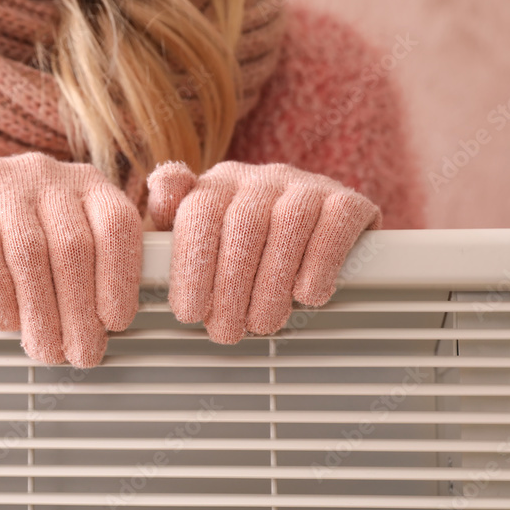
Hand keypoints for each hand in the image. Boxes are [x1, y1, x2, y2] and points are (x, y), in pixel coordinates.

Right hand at [0, 152, 142, 367]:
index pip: (117, 224)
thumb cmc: (18, 234)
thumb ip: (92, 269)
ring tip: (45, 348)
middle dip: (79, 311)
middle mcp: (48, 176)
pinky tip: (6, 322)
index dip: (119, 277)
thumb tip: (105, 328)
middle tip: (80, 352)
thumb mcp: (62, 236)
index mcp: (87, 183)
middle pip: (74, 247)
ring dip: (41, 313)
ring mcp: (2, 183)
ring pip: (30, 254)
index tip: (115, 322)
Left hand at [147, 160, 380, 341]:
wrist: (318, 238)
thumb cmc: (247, 252)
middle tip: (226, 331)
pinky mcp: (348, 200)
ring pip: (289, 226)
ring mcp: (307, 185)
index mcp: (220, 184)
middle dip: (230, 286)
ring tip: (262, 323)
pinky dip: (319, 264)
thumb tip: (162, 187)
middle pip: (242, 224)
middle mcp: (262, 178)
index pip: (199, 212)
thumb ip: (174, 218)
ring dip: (272, 283)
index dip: (192, 266)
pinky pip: (335, 224)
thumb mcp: (203, 241)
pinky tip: (308, 296)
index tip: (189, 312)